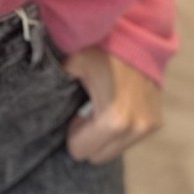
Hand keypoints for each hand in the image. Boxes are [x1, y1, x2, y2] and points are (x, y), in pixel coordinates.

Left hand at [60, 47, 162, 163]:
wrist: (138, 38)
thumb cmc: (101, 50)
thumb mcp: (73, 63)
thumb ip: (54, 83)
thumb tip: (36, 97)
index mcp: (114, 120)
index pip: (80, 151)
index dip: (73, 133)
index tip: (75, 113)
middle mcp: (135, 129)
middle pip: (98, 155)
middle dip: (89, 137)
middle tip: (86, 109)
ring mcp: (148, 127)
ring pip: (114, 149)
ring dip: (104, 134)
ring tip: (102, 104)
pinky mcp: (157, 123)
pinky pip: (128, 139)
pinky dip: (119, 129)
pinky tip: (116, 103)